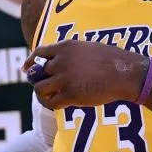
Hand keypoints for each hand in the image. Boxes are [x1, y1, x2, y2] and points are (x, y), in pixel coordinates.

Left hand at [25, 40, 143, 108]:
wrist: (125, 73)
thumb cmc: (111, 60)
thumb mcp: (87, 47)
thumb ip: (71, 53)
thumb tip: (60, 62)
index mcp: (65, 47)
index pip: (39, 53)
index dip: (31, 62)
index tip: (26, 69)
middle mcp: (61, 61)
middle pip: (38, 73)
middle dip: (38, 80)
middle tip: (43, 86)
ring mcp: (64, 78)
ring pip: (40, 88)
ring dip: (42, 93)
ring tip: (48, 96)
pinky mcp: (70, 95)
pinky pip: (51, 102)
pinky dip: (50, 104)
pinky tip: (56, 104)